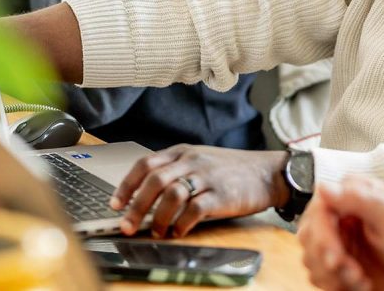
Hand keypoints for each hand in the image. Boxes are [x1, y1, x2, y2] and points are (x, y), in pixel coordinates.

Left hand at [109, 146, 289, 238]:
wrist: (268, 172)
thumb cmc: (232, 170)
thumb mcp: (201, 161)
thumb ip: (176, 172)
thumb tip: (146, 199)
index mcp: (183, 152)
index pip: (146, 164)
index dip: (127, 185)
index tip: (115, 203)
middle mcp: (192, 161)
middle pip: (154, 180)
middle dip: (135, 206)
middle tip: (126, 225)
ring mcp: (207, 176)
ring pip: (171, 194)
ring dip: (158, 217)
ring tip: (156, 231)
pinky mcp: (221, 194)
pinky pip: (194, 209)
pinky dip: (182, 223)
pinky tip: (179, 231)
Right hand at [298, 176, 383, 290]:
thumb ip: (359, 199)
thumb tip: (324, 186)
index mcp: (353, 196)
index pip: (318, 210)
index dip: (322, 235)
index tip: (336, 257)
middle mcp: (342, 216)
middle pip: (309, 235)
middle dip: (328, 259)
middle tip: (352, 272)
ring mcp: (340, 241)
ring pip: (311, 258)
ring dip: (333, 275)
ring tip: (361, 279)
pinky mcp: (340, 265)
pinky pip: (319, 276)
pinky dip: (336, 286)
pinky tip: (360, 284)